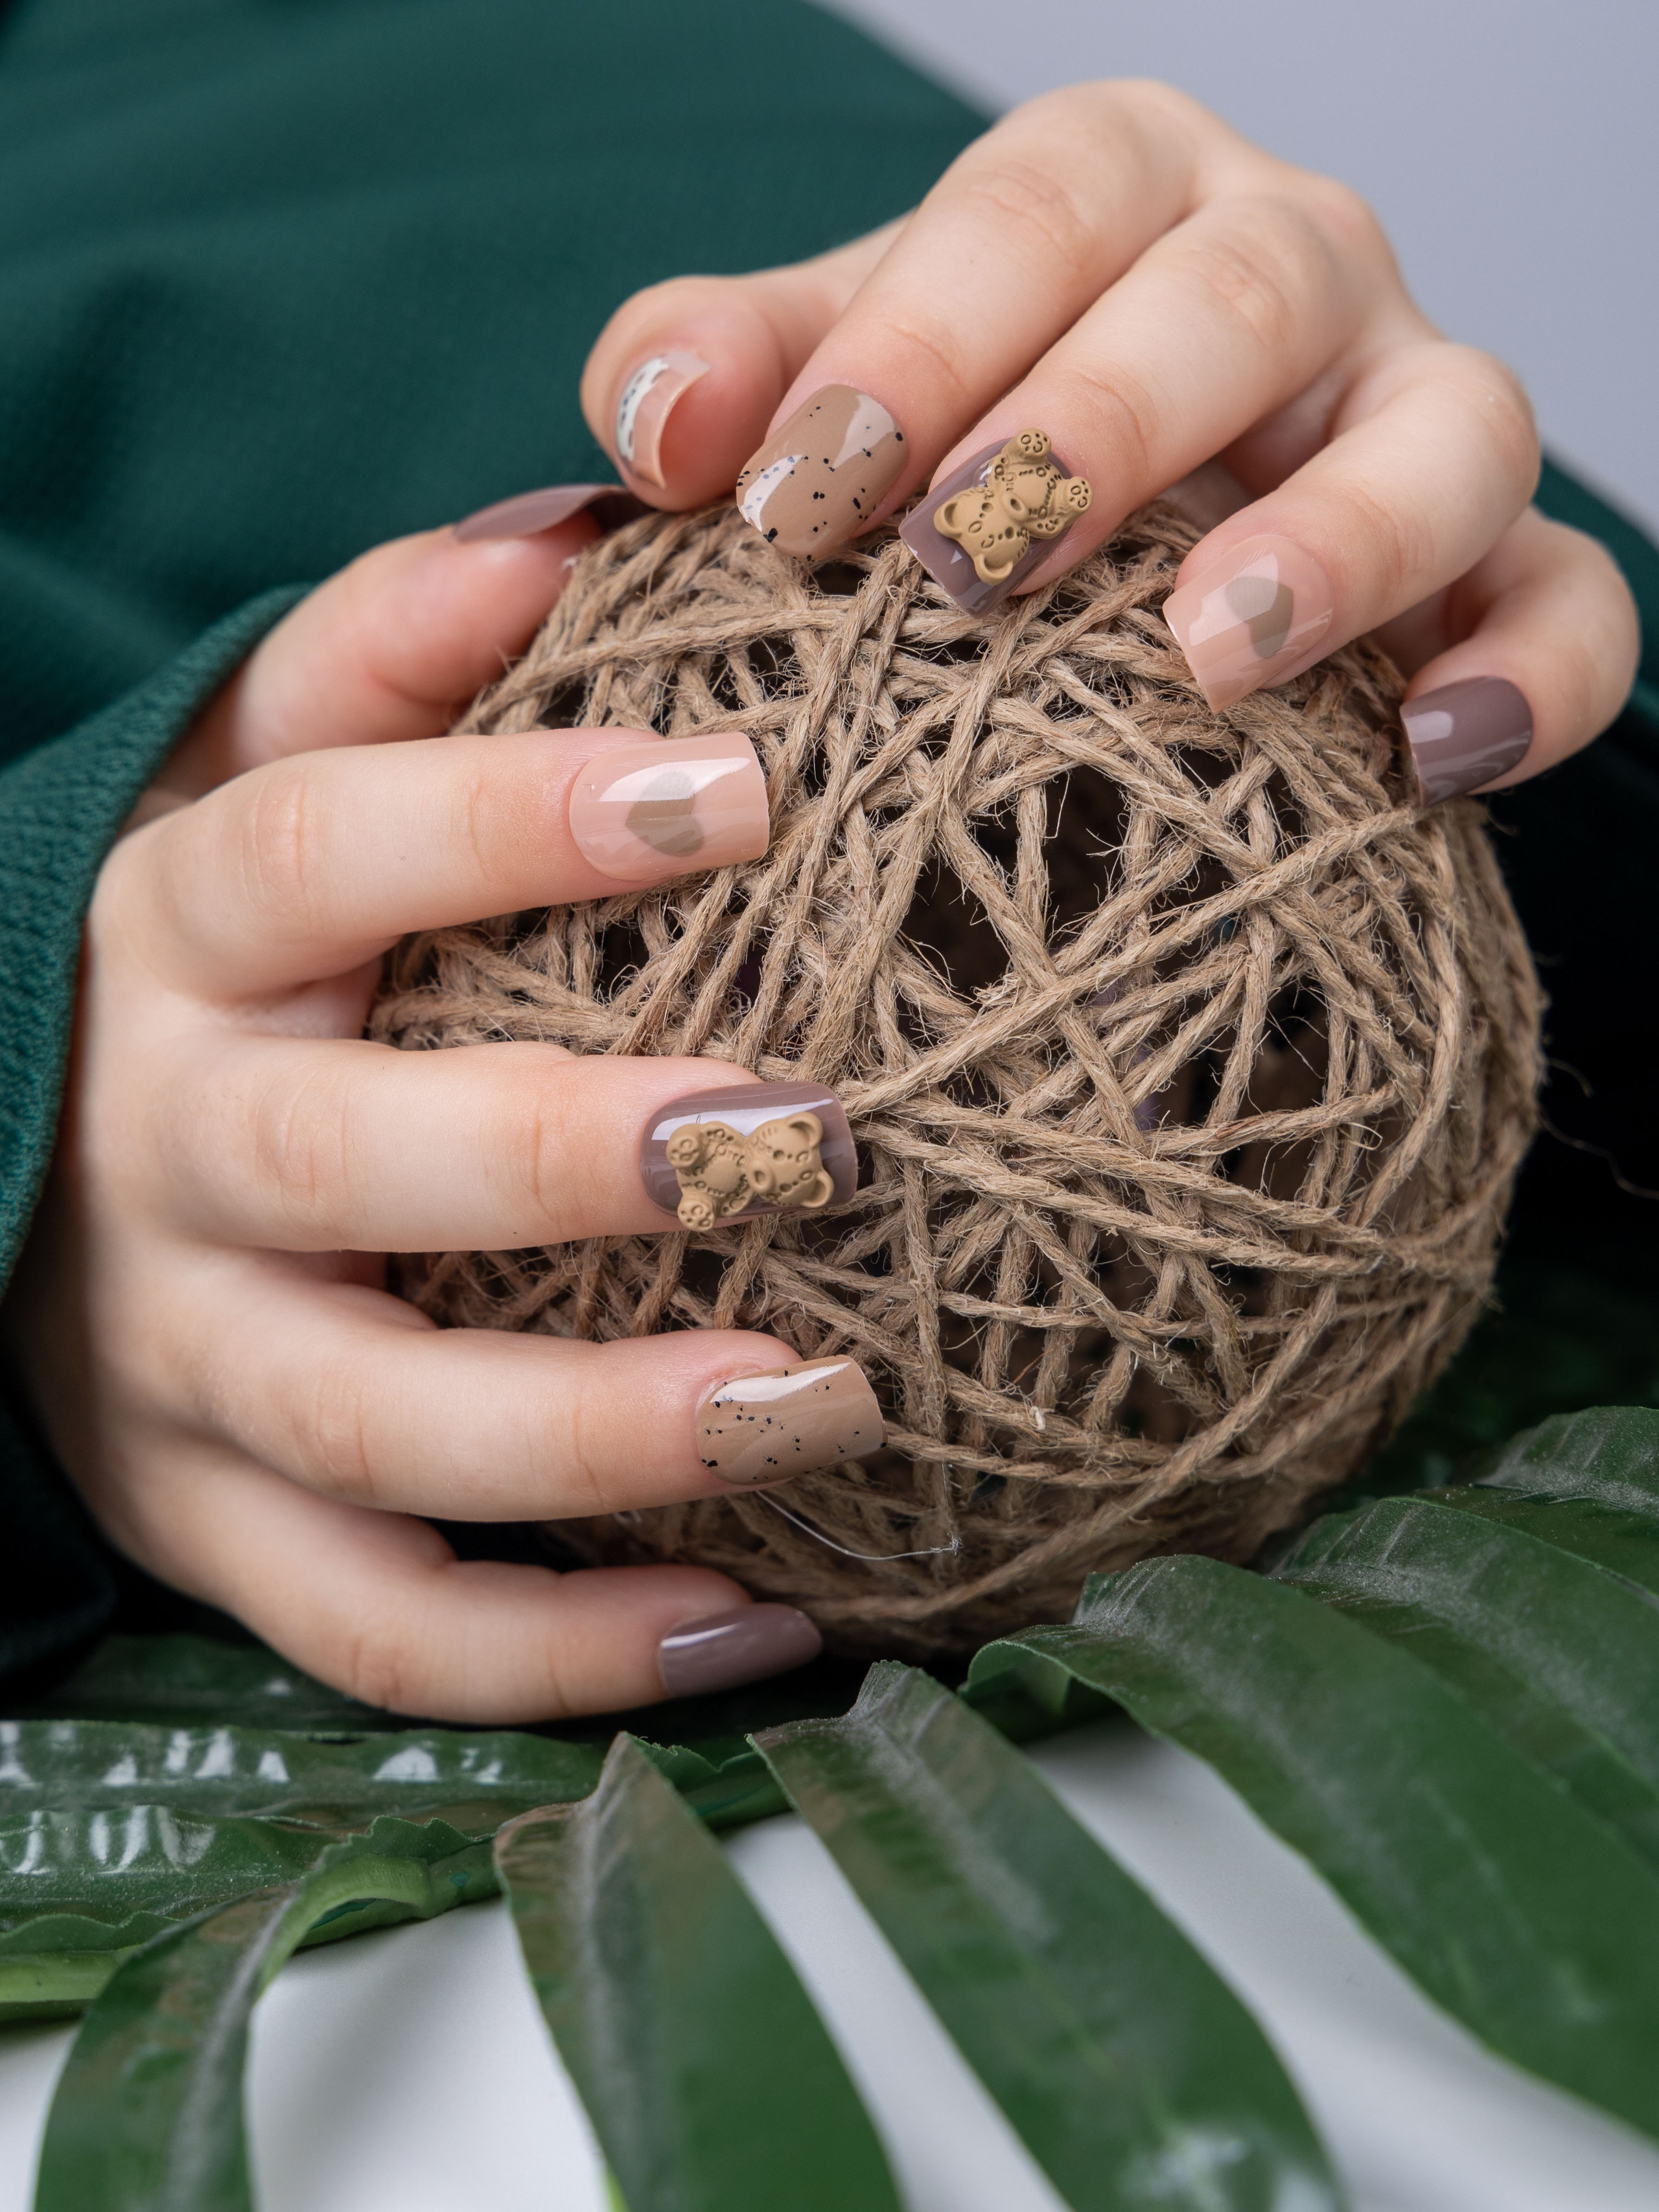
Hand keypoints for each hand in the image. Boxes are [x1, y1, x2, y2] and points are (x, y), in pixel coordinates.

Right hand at [6, 510, 876, 1722]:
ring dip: (602, 1434)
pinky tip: (767, 1623)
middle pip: (346, 1160)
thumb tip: (577, 521)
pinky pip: (385, 1630)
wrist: (15, 1189)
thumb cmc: (235, 968)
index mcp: (180, 940)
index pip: (325, 846)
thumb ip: (385, 653)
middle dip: (572, 1153)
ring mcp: (182, 1370)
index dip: (518, 815)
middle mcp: (166, 1156)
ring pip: (376, 1429)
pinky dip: (565, 1653)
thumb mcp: (255, 783)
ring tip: (833, 1403)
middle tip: (813, 1135)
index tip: (754, 779)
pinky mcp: (220, 1533)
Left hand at [582, 79, 1637, 803]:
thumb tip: (656, 430)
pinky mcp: (1501, 564)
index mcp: (1118, 194)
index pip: (1038, 209)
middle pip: (1238, 295)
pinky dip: (1525, 675)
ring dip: (1336, 542)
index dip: (919, 341)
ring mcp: (1414, 413)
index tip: (795, 499)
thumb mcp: (839, 395)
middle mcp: (1289, 270)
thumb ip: (735, 380)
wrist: (1104, 546)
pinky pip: (1568, 600)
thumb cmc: (950, 451)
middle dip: (1102, 424)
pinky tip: (1430, 759)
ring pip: (1450, 428)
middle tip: (965, 565)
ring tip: (1207, 657)